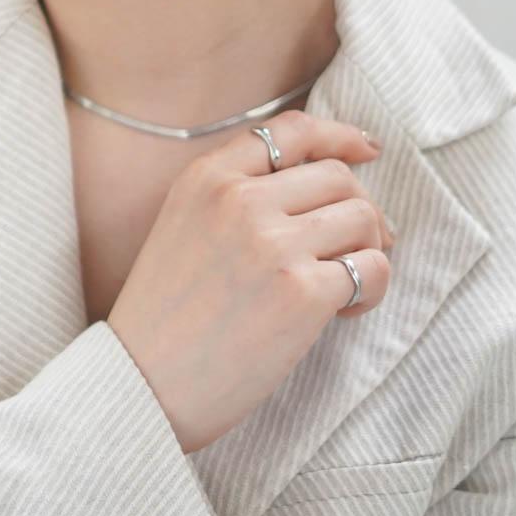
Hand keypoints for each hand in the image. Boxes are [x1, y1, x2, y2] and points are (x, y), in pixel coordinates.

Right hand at [106, 111, 392, 454]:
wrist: (143, 384)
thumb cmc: (163, 317)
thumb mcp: (181, 225)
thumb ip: (233, 194)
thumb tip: (320, 182)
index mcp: (206, 178)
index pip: (290, 131)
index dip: (339, 136)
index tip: (366, 151)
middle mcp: (240, 200)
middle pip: (338, 175)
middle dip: (362, 208)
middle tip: (362, 243)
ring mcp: (273, 244)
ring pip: (363, 216)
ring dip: (370, 248)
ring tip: (348, 280)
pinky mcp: (302, 293)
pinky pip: (371, 269)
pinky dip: (373, 287)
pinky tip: (346, 310)